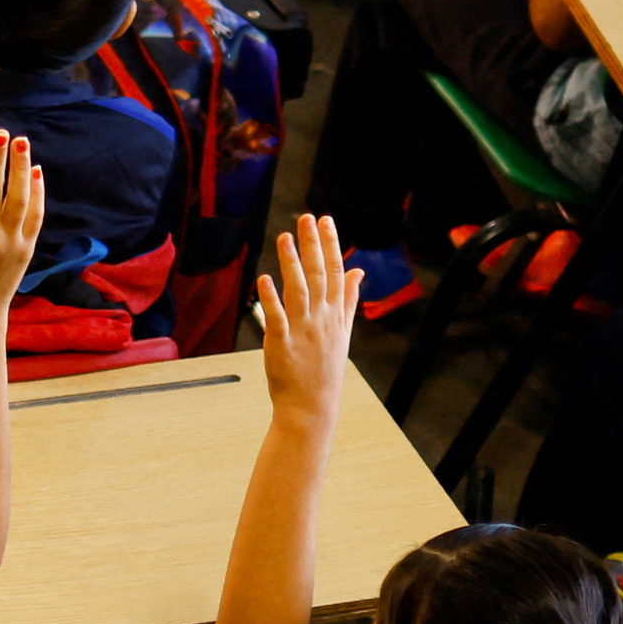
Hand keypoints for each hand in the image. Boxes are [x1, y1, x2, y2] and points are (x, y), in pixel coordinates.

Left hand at [249, 213, 356, 418]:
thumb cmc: (326, 368)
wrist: (313, 405)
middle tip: (307, 218)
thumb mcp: (343, 331)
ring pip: (299, 290)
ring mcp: (303, 331)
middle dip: (313, 245)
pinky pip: (277, 317)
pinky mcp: (281, 344)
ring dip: (292, 263)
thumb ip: (349, 299)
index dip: (331, 245)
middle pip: (320, 275)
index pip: (337, 272)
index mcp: (336, 315)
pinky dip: (271, 299)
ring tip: (285, 237)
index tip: (326, 220)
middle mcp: (322, 319)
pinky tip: (264, 279)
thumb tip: (358, 271)